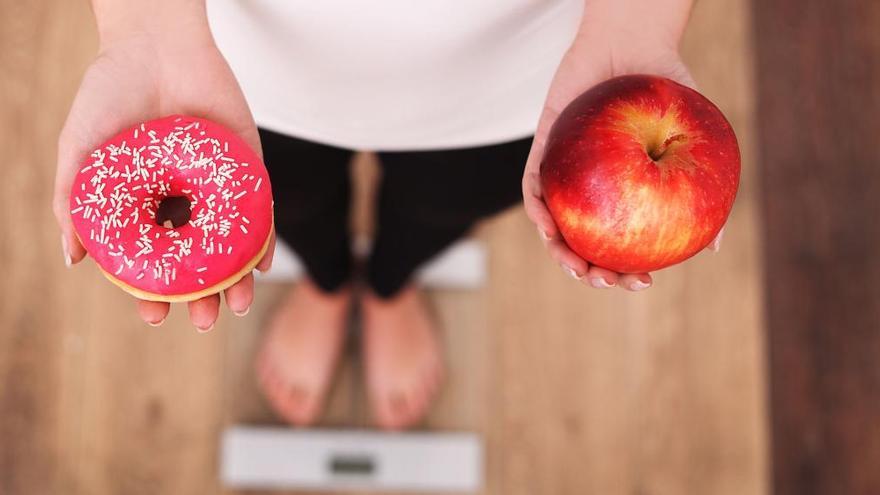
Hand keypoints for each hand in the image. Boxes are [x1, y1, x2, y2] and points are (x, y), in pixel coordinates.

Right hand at [53, 26, 274, 329]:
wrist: (154, 44)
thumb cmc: (110, 94)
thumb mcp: (81, 149)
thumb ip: (74, 201)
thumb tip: (73, 259)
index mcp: (145, 204)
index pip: (153, 260)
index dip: (153, 291)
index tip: (154, 316)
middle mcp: (183, 202)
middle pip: (197, 260)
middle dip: (201, 296)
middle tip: (204, 320)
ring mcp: (217, 187)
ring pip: (230, 245)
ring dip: (236, 279)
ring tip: (234, 306)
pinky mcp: (248, 167)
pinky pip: (259, 210)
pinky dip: (262, 239)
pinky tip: (260, 266)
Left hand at [522, 38, 722, 290]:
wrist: (633, 43)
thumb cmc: (665, 90)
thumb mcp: (692, 139)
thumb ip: (701, 188)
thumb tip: (715, 246)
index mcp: (624, 194)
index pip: (621, 244)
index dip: (627, 270)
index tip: (642, 282)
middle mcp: (593, 190)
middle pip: (584, 243)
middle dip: (590, 273)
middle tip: (605, 281)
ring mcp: (565, 173)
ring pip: (554, 225)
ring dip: (559, 252)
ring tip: (577, 267)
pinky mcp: (542, 150)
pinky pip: (533, 186)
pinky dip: (538, 209)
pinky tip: (547, 225)